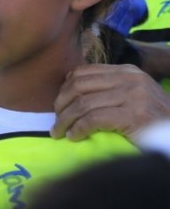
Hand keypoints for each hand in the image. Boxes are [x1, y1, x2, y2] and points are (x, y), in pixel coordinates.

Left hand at [53, 64, 169, 140]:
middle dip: (61, 105)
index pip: (83, 73)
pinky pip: (93, 119)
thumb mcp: (132, 95)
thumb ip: (107, 89)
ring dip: (65, 121)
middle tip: (56, 121)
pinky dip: (78, 129)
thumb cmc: (153, 119)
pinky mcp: (134, 115)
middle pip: (79, 87)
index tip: (58, 106)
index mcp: (126, 71)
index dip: (64, 90)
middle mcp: (129, 79)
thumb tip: (69, 89)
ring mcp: (133, 96)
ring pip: (83, 104)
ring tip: (59, 133)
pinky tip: (74, 137)